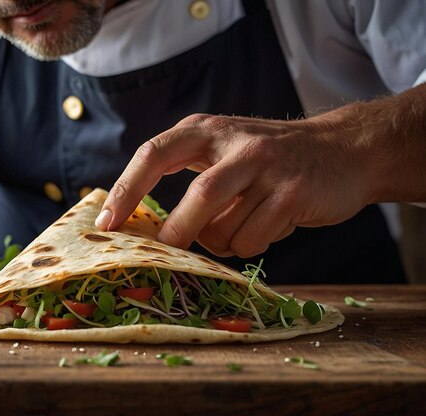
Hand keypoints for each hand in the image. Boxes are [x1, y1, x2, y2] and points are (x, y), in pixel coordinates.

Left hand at [96, 84, 425, 256]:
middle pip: (196, 198)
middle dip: (179, 235)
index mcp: (206, 130)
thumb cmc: (270, 160)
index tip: (105, 225)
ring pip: (225, 229)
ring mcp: (268, 168)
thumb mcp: (225, 153)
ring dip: (224, 242)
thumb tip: (150, 229)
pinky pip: (253, 241)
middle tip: (170, 252)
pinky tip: (272, 224)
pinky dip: (251, 245)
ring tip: (244, 225)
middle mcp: (236, 143)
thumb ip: (191, 178)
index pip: (152, 155)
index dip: (125, 191)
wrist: (343, 151)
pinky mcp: (294, 194)